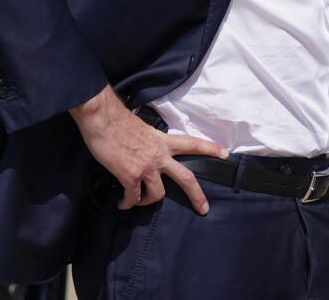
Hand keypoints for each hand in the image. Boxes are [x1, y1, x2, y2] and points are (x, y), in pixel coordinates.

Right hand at [69, 85, 227, 214]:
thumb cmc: (119, 121)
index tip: (225, 154)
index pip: (193, 144)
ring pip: (157, 195)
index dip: (210, 149)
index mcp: (164, 141)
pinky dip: (127, 203)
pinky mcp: (130, 176)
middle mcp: (160, 156)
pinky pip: (133, 198)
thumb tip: (148, 151)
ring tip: (138, 201)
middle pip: (185, 178)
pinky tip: (122, 203)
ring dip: (147, 201)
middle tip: (204, 209)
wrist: (103, 120)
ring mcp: (146, 167)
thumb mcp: (145, 130)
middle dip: (196, 195)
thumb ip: (151, 143)